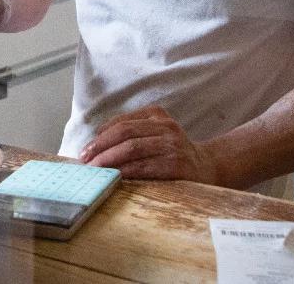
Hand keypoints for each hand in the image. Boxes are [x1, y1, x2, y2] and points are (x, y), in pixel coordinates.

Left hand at [79, 106, 217, 183]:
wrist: (208, 167)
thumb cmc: (172, 153)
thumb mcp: (156, 134)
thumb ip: (132, 135)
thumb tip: (95, 146)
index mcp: (157, 115)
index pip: (121, 122)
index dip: (100, 136)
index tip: (85, 150)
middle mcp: (165, 127)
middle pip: (124, 133)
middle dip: (100, 147)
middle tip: (85, 160)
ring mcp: (172, 145)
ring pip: (132, 148)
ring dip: (108, 160)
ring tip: (94, 170)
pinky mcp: (176, 165)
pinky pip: (144, 167)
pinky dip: (125, 172)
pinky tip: (114, 177)